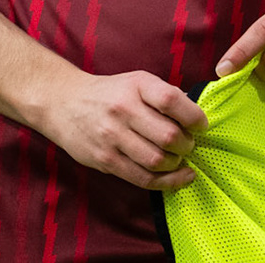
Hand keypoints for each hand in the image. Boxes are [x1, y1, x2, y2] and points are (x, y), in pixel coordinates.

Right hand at [32, 66, 208, 190]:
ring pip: (157, 161)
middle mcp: (123, 109)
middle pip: (168, 136)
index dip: (194, 117)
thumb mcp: (137, 82)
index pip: (172, 101)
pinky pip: (142, 178)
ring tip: (178, 158)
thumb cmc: (110, 93)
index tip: (201, 125)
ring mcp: (112, 137)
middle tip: (188, 145)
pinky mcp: (105, 160)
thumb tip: (196, 117)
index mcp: (137, 86)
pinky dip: (166, 182)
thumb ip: (164, 96)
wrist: (63, 103)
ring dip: (176, 164)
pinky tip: (178, 177)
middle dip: (187, 145)